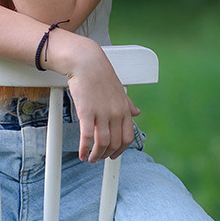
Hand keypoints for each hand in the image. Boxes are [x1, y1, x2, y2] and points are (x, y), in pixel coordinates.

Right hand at [54, 34, 140, 161]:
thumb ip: (128, 104)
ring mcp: (102, 113)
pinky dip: (85, 149)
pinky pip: (88, 137)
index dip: (120, 150)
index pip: (128, 137)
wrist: (86, 62)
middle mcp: (116, 113)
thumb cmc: (100, 74)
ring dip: (96, 155)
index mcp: (124, 109)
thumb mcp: (118, 90)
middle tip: (98, 158)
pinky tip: (82, 154)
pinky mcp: (87, 112)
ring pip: (103, 143)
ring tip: (90, 158)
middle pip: (115, 143)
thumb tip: (137, 113)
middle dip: (107, 155)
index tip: (112, 155)